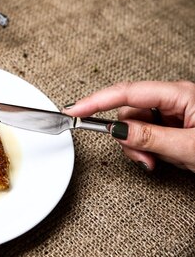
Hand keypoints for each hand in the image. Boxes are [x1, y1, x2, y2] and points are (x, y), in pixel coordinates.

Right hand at [63, 80, 194, 172]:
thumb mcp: (189, 147)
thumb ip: (152, 138)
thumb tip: (118, 130)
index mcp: (178, 93)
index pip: (127, 93)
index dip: (97, 101)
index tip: (73, 110)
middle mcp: (173, 99)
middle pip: (129, 113)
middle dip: (129, 138)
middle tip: (144, 160)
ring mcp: (174, 114)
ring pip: (136, 127)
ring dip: (140, 148)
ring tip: (158, 163)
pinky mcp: (174, 128)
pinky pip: (148, 136)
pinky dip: (149, 151)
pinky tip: (165, 159)